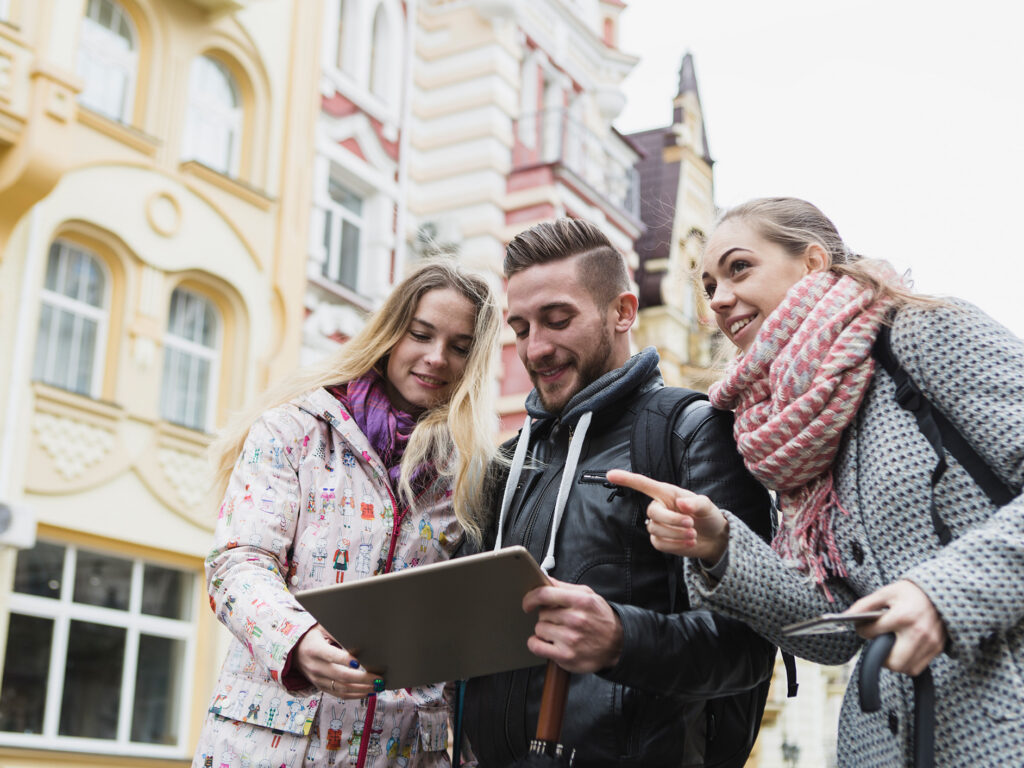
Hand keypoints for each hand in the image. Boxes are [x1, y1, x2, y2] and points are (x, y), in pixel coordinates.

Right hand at [292, 624, 378, 697]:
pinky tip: (368, 692)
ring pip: (341, 688)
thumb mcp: (322, 628)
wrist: (295, 651)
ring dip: (362, 689)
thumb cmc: (313, 636)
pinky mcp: (321, 687)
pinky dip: (355, 695)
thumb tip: (358, 638)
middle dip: (362, 678)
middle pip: (340, 675)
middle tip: (378, 678)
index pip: (331, 656)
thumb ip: (337, 632)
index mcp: (314, 649)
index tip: (359, 662)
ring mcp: (317, 680)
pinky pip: (339, 695)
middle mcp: (315, 667)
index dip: (345, 660)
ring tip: (377, 686)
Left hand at [521, 578, 622, 672]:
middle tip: (559, 620)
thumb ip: (564, 587)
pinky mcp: (566, 656)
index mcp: (581, 601)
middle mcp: (576, 620)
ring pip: (539, 629)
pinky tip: (546, 642)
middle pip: (542, 613)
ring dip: (545, 630)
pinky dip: (537, 644)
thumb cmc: (601, 618)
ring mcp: (570, 639)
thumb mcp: (588, 596)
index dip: (531, 597)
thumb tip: (543, 580)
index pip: (545, 594)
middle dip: (547, 616)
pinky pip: (536, 646)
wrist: (617, 644)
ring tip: (560, 632)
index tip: (528, 603)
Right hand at [606, 469, 728, 561]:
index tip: (610, 474)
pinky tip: (688, 542)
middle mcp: (659, 507)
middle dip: (672, 520)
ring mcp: (658, 525)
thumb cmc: (708, 516)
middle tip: (691, 524)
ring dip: (676, 534)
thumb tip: (681, 503)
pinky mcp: (660, 541)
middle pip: (652, 512)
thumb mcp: (708, 506)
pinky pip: (660, 544)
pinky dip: (675, 545)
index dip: (626, 479)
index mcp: (667, 493)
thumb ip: (696, 503)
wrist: (713, 538)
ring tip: (693, 534)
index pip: (643, 484)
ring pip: (656, 530)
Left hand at [846, 580, 946, 675]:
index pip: (873, 633)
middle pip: (893, 662)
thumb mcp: (885, 592)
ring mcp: (930, 643)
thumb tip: (846, 616)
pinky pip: (918, 667)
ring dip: (893, 662)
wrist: (942, 592)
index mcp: (903, 616)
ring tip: (889, 647)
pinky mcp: (938, 649)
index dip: (862, 630)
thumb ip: (864, 605)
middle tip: (877, 644)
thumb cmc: (911, 592)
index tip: (862, 627)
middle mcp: (918, 632)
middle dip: (880, 656)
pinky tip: (902, 650)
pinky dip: (907, 663)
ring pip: (906, 668)